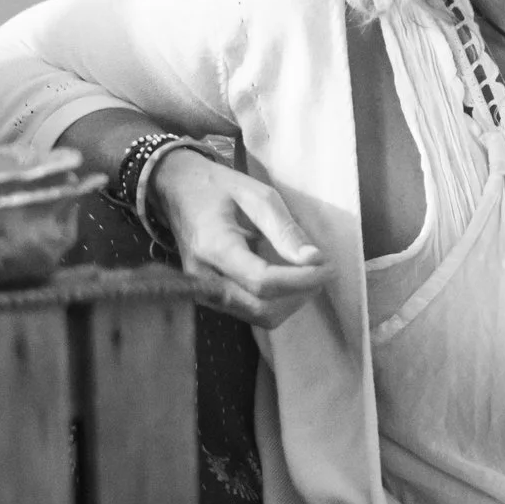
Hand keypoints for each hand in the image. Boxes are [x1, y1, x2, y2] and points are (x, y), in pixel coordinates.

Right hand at [149, 149, 336, 328]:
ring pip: (258, 316)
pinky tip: (289, 277)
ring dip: (291, 301)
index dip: (301, 280)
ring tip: (309, 273)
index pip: (263, 282)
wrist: (175, 189)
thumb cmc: (216, 187)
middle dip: (300, 294)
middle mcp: (204, 278)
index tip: (328, 265)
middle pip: (262, 310)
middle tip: (322, 269)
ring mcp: (204, 291)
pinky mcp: (211, 296)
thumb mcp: (256, 194)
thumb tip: (314, 259)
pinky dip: (277, 300)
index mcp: (213, 247)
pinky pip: (250, 310)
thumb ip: (284, 229)